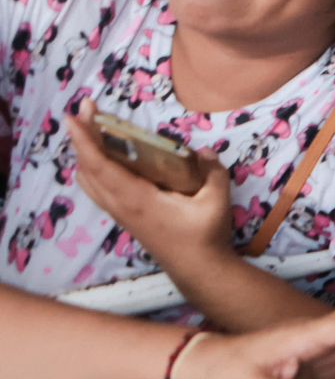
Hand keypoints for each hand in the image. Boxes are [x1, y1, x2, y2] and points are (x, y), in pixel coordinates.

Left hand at [66, 99, 232, 267]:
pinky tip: (104, 157)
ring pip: (89, 179)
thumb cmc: (205, 236)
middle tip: (86, 108)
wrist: (198, 269)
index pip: (102, 166)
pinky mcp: (124, 216)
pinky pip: (97, 188)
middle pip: (89, 167)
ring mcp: (120, 212)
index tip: (74, 116)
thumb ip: (212, 171)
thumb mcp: (217, 200)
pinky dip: (93, 167)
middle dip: (83, 136)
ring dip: (86, 152)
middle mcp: (121, 205)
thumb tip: (203, 152)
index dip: (85, 140)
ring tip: (92, 127)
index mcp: (138, 199)